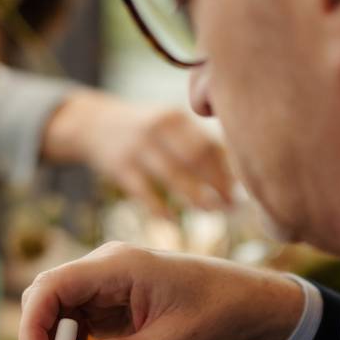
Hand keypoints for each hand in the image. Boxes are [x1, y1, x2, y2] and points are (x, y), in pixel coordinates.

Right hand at [19, 242, 305, 339]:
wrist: (250, 306)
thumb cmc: (217, 315)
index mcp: (118, 266)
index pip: (52, 286)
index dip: (33, 326)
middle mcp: (107, 269)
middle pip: (50, 300)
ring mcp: (109, 286)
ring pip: (63, 317)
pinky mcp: (115, 303)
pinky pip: (84, 328)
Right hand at [43, 89, 233, 214]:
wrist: (92, 124)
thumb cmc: (145, 132)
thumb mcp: (169, 125)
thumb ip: (197, 144)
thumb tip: (237, 178)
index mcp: (177, 118)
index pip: (210, 143)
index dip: (230, 168)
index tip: (246, 188)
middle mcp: (159, 128)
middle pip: (197, 157)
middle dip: (218, 183)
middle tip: (234, 206)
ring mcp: (138, 147)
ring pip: (173, 175)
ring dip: (195, 196)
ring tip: (212, 211)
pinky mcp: (119, 167)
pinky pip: (144, 192)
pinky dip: (159, 209)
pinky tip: (172, 222)